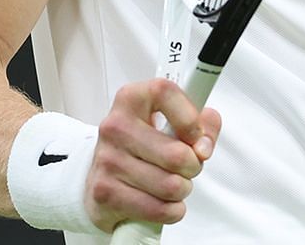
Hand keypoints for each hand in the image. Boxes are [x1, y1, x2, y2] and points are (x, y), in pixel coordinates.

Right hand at [84, 78, 221, 231]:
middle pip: (177, 154)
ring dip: (181, 191)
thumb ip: (201, 124)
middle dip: (192, 167)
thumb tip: (204, 143)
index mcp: (130, 100)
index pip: (164, 92)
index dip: (190, 117)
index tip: (196, 136)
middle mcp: (115, 126)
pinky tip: (161, 202)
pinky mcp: (105, 192)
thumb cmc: (141, 149)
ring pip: (172, 186)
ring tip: (170, 184)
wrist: (100, 178)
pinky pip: (160, 209)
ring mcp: (108, 159)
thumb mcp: (169, 126)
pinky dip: (171, 211)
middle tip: (185, 168)